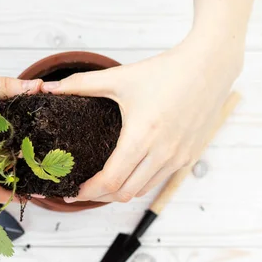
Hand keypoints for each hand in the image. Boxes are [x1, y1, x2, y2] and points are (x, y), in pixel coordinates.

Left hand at [42, 36, 242, 202]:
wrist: (210, 65)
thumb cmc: (166, 71)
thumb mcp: (120, 78)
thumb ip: (82, 84)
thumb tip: (51, 87)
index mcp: (142, 137)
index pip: (110, 180)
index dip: (87, 191)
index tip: (71, 191)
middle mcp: (163, 153)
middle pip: (123, 193)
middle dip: (98, 195)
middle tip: (81, 189)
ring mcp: (179, 158)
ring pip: (142, 191)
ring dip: (119, 192)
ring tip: (100, 183)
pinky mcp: (189, 157)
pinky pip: (158, 181)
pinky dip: (139, 183)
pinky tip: (127, 172)